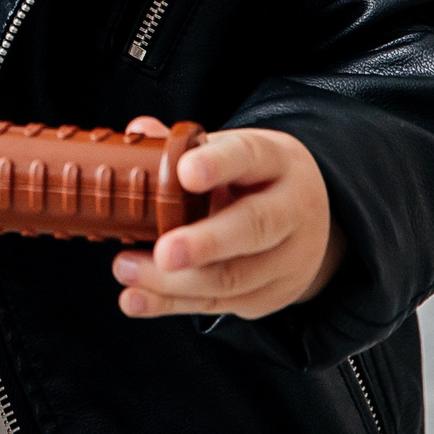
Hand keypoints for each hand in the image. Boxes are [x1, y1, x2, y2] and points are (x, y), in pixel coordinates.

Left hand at [110, 120, 341, 320]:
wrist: (307, 223)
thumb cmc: (253, 180)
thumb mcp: (231, 153)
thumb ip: (184, 146)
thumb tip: (138, 130)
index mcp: (276, 161)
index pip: (249, 157)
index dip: (218, 164)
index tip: (184, 172)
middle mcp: (291, 209)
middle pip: (253, 227)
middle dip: (205, 243)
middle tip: (163, 252)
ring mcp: (287, 259)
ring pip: (234, 276)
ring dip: (174, 281)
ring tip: (127, 269)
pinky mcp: (270, 296)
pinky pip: (220, 303)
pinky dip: (172, 303)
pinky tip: (136, 299)